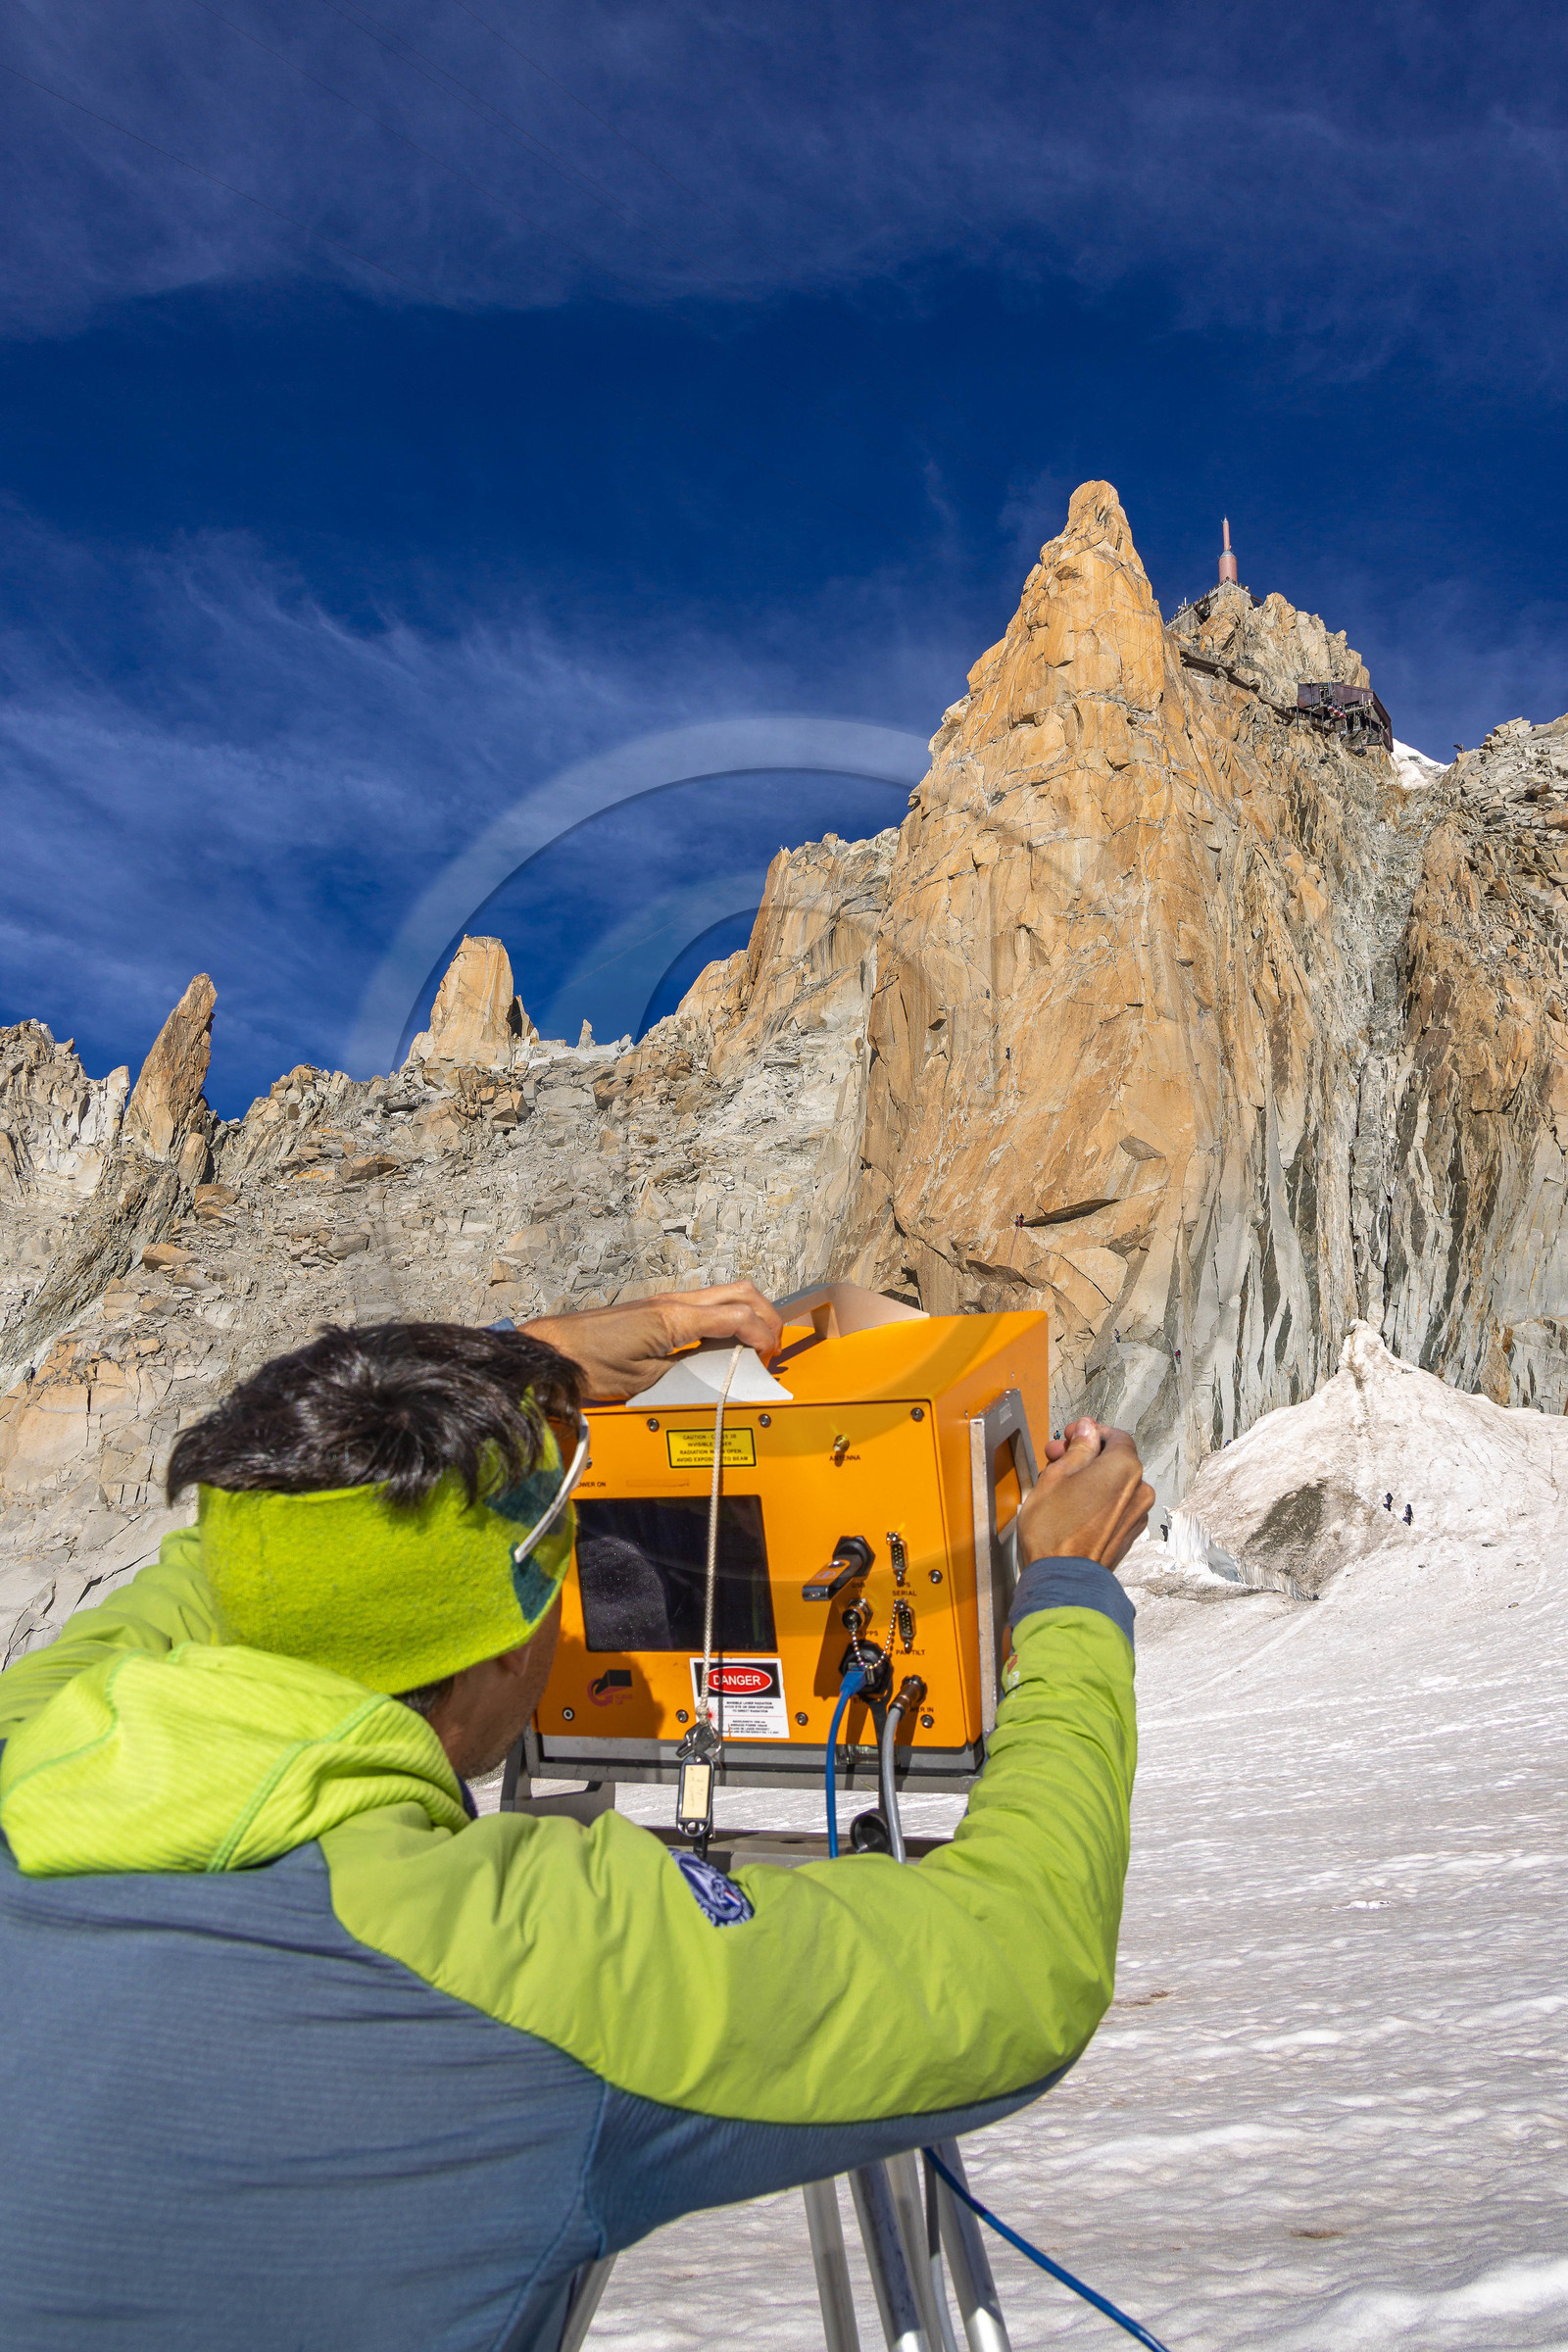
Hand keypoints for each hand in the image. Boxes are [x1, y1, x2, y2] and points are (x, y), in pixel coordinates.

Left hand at [523, 1282, 784, 1399]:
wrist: (557, 1351)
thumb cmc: (592, 1364)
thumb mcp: (647, 1381)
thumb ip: (690, 1373)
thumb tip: (722, 1374)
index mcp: (676, 1318)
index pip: (739, 1316)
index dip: (764, 1336)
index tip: (770, 1358)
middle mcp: (676, 1302)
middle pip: (742, 1292)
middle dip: (768, 1318)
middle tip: (770, 1350)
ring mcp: (668, 1301)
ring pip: (727, 1294)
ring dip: (749, 1316)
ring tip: (751, 1349)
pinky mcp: (660, 1309)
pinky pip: (707, 1306)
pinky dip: (728, 1320)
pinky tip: (724, 1345)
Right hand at [1016, 1418, 1152, 1571]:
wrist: (1063, 1580)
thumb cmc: (1055, 1531)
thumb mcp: (1056, 1476)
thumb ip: (1078, 1448)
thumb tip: (1087, 1431)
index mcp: (1125, 1468)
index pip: (1115, 1436)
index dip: (1089, 1433)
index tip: (1070, 1436)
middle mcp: (1139, 1489)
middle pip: (1114, 1460)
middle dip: (1085, 1455)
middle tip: (1057, 1458)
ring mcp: (1136, 1514)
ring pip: (1114, 1484)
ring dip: (1091, 1478)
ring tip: (1060, 1485)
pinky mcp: (1129, 1534)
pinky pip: (1116, 1506)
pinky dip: (1098, 1499)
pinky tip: (1073, 1506)